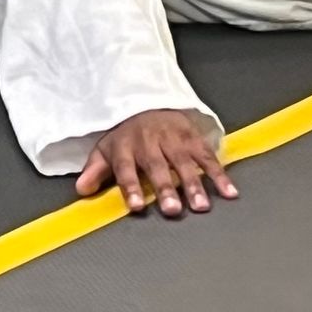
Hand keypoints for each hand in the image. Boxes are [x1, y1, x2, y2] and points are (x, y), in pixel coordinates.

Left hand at [76, 110, 236, 216]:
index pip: (125, 168)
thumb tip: (82, 190)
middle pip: (157, 166)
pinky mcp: (192, 137)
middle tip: (172, 210)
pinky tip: (229, 192)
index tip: (136, 206)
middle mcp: (149, 142)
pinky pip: (207, 155)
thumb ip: (95, 170)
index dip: (131, 187)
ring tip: (201, 206)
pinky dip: (219, 174)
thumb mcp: (106, 149)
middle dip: (165, 188)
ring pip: (184, 161)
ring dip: (194, 184)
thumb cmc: (127, 135)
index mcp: (125, 146)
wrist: (148, 101)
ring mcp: (173, 138)